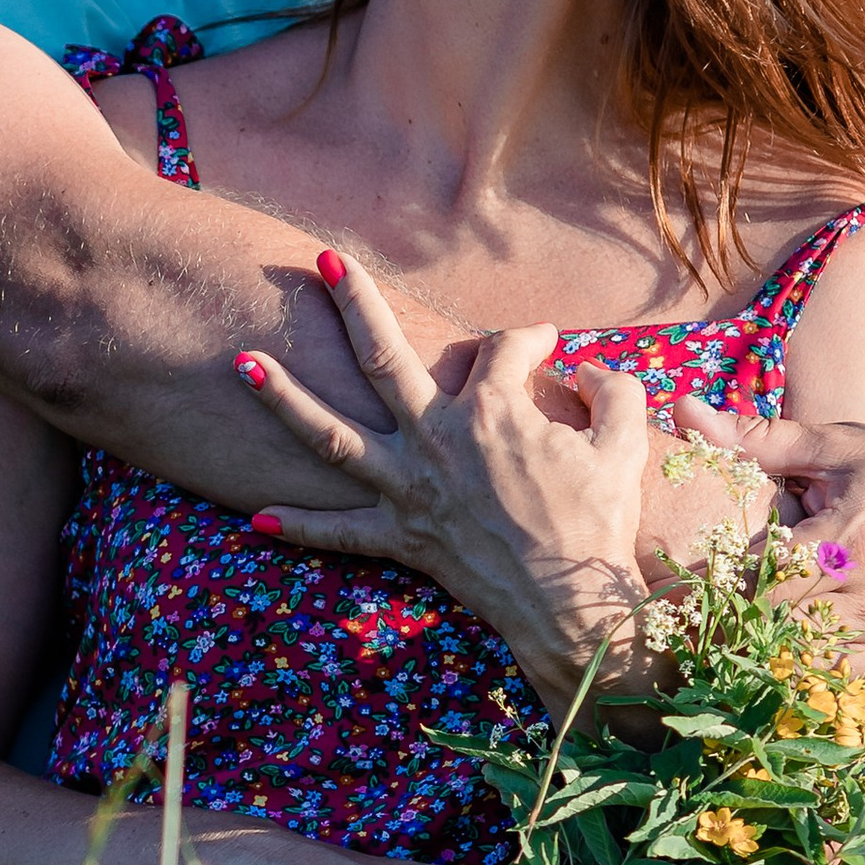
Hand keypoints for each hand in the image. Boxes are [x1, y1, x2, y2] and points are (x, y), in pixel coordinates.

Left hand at [235, 254, 652, 717]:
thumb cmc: (600, 524)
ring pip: (332, 434)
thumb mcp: (625, 445)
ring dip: (284, 397)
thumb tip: (589, 370)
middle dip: (352, 301)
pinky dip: (299, 525)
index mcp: (492, 410)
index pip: (501, 350)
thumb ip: (614, 392)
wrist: (573, 606)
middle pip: (382, 356)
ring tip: (239, 361)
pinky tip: (254, 516)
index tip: (546, 345)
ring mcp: (409, 489)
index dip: (530, 340)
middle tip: (323, 259)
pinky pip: (340, 532)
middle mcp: (436, 439)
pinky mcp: (401, 538)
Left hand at [670, 399, 864, 718]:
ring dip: (789, 662)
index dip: (721, 599)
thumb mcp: (846, 444)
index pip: (758, 591)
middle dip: (747, 636)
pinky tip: (819, 661)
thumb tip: (682, 410)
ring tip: (766, 644)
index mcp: (854, 539)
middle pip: (781, 642)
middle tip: (718, 628)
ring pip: (818, 675)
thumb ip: (761, 441)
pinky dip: (838, 680)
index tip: (699, 596)